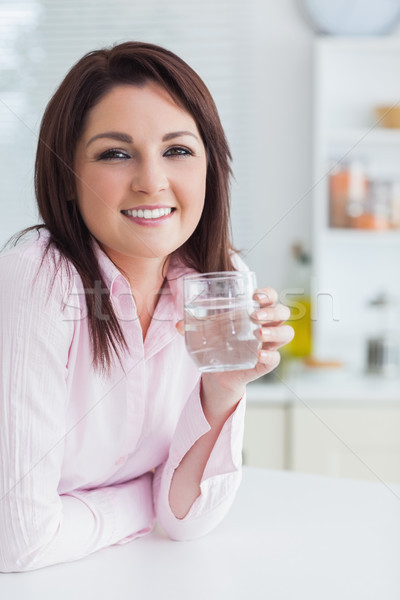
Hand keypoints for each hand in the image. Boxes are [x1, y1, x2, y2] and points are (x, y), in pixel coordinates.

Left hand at [176, 287, 293, 414]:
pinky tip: (258, 354)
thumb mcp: (205, 330)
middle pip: (283, 312)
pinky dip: (270, 355)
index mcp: (256, 312)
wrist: (216, 371)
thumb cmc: (217, 342)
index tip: (256, 296)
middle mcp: (267, 326)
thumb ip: (192, 324)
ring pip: (287, 333)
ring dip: (275, 332)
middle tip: (255, 316)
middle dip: (273, 312)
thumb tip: (178, 323)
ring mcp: (268, 344)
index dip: (268, 294)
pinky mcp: (265, 363)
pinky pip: (276, 358)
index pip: (271, 297)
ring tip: (259, 335)